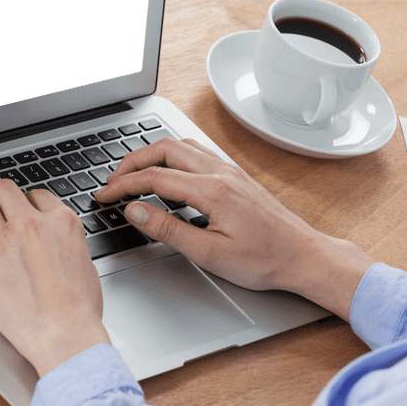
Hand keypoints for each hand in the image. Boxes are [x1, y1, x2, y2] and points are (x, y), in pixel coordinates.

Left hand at [0, 180, 110, 377]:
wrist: (65, 334)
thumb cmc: (80, 309)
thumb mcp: (86, 263)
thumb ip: (68, 245)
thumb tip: (60, 245)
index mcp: (59, 222)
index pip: (36, 195)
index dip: (23, 200)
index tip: (15, 208)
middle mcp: (29, 224)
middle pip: (3, 189)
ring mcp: (2, 242)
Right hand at [94, 138, 374, 321]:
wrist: (303, 256)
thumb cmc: (264, 260)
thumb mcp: (209, 253)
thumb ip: (168, 229)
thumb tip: (135, 211)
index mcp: (212, 190)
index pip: (153, 177)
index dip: (122, 186)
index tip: (104, 196)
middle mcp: (220, 172)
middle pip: (163, 149)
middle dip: (131, 162)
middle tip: (112, 181)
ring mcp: (229, 170)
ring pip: (180, 145)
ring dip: (151, 154)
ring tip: (132, 174)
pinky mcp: (235, 175)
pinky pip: (197, 151)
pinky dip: (172, 156)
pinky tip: (166, 171)